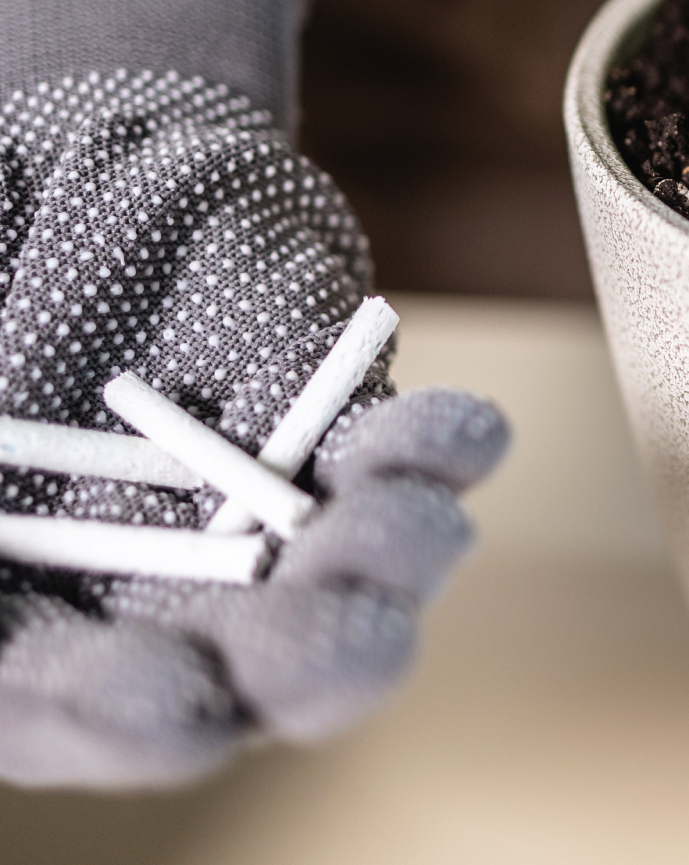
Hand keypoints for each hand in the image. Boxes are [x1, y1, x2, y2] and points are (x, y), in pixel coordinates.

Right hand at [0, 0, 507, 787]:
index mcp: (7, 601)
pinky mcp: (332, 424)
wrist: (63, 151)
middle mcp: (135, 585)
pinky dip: (430, 446)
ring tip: (420, 533)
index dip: (108, 713)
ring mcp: (248, 513)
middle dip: (295, 661)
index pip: (48, 696)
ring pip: (332, 575)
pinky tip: (467, 438)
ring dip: (387, 564)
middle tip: (351, 653)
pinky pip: (391, 448)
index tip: (177, 708)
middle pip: (226, 666)